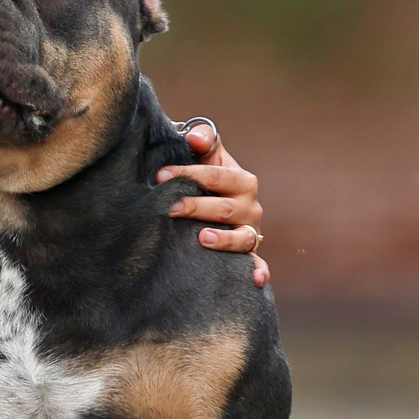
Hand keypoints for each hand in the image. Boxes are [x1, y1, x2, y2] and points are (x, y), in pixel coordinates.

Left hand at [158, 122, 268, 286]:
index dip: (187, 174)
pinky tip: (255, 280)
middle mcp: (250, 206)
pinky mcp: (250, 252)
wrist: (220, 199)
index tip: (160, 176)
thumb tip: (194, 139)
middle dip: (196, 207)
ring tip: (202, 237)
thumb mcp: (209, 155)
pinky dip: (258, 272)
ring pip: (242, 238)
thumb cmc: (208, 176)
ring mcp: (251, 231)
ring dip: (224, 240)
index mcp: (242, 180)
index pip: (214, 176)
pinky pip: (257, 263)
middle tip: (169, 207)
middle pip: (223, 208)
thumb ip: (203, 138)